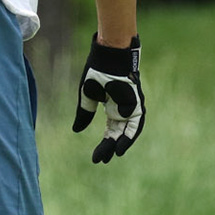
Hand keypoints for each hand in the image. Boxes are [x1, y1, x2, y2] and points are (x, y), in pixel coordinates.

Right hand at [72, 35, 143, 162]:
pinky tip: (121, 146)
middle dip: (110, 147)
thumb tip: (77, 130)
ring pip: (129, 131)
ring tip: (112, 156)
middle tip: (101, 160)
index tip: (96, 157)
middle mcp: (124, 108)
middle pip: (119, 133)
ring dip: (121, 144)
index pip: (110, 130)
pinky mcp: (137, 102)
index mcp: (112, 106)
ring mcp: (131, 106)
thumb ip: (85, 113)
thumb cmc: (98, 70)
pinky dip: (129, 136)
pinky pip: (135, 123)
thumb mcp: (87, 95)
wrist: (108, 54)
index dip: (104, 143)